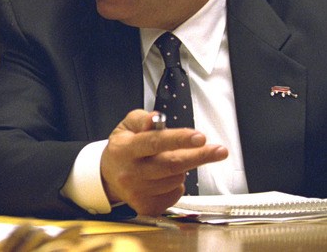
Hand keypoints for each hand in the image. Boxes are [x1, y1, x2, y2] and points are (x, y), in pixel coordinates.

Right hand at [100, 109, 227, 215]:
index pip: (154, 143)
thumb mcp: (125, 127)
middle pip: (172, 165)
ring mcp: (137, 192)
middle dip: (199, 156)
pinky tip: (164, 179)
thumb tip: (156, 119)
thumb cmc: (122, 149)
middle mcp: (130, 172)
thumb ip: (142, 119)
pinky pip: (175, 194)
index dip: (179, 139)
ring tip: (168, 162)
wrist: (108, 178)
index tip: (200, 137)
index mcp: (124, 149)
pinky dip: (176, 184)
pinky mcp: (146, 207)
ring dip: (181, 169)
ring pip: (176, 179)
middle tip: (219, 150)